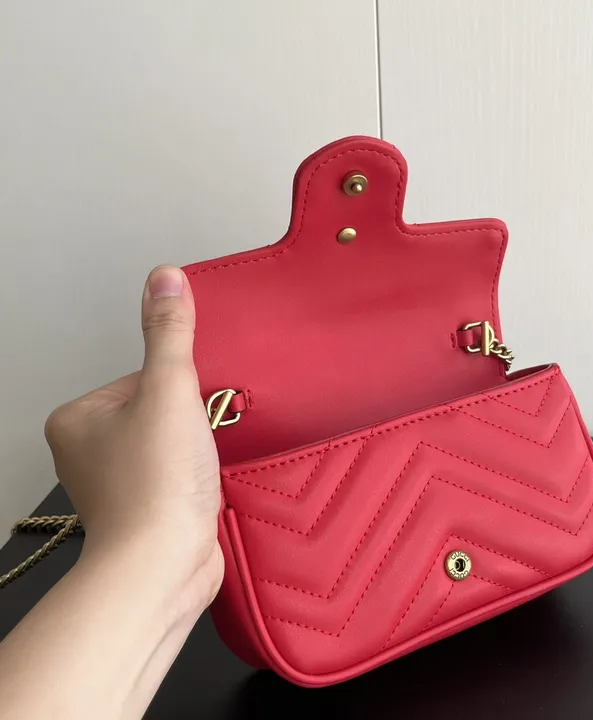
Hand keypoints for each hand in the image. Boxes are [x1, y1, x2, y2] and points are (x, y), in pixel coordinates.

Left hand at [44, 265, 222, 610]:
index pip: (143, 375)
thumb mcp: (168, 391)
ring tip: (198, 468)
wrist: (165, 567)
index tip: (185, 413)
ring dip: (199, 445)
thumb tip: (164, 278)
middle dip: (191, 418)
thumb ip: (169, 334)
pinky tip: (203, 484)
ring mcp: (118, 480)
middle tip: (193, 444)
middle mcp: (89, 449)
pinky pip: (180, 468)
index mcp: (77, 418)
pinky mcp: (146, 503)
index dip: (179, 388)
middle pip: (161, 406)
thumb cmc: (155, 487)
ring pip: (174, 438)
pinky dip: (198, 471)